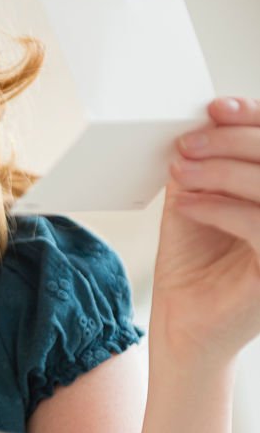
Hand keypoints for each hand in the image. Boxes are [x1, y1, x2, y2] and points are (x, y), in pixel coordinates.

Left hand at [153, 96, 259, 361]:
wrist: (183, 324)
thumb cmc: (193, 264)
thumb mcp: (198, 200)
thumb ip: (207, 163)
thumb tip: (204, 119)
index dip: (253, 120)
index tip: (216, 108)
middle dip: (232, 141)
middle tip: (187, 143)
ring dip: (222, 171)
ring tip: (181, 170)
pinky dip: (219, 207)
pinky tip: (185, 203)